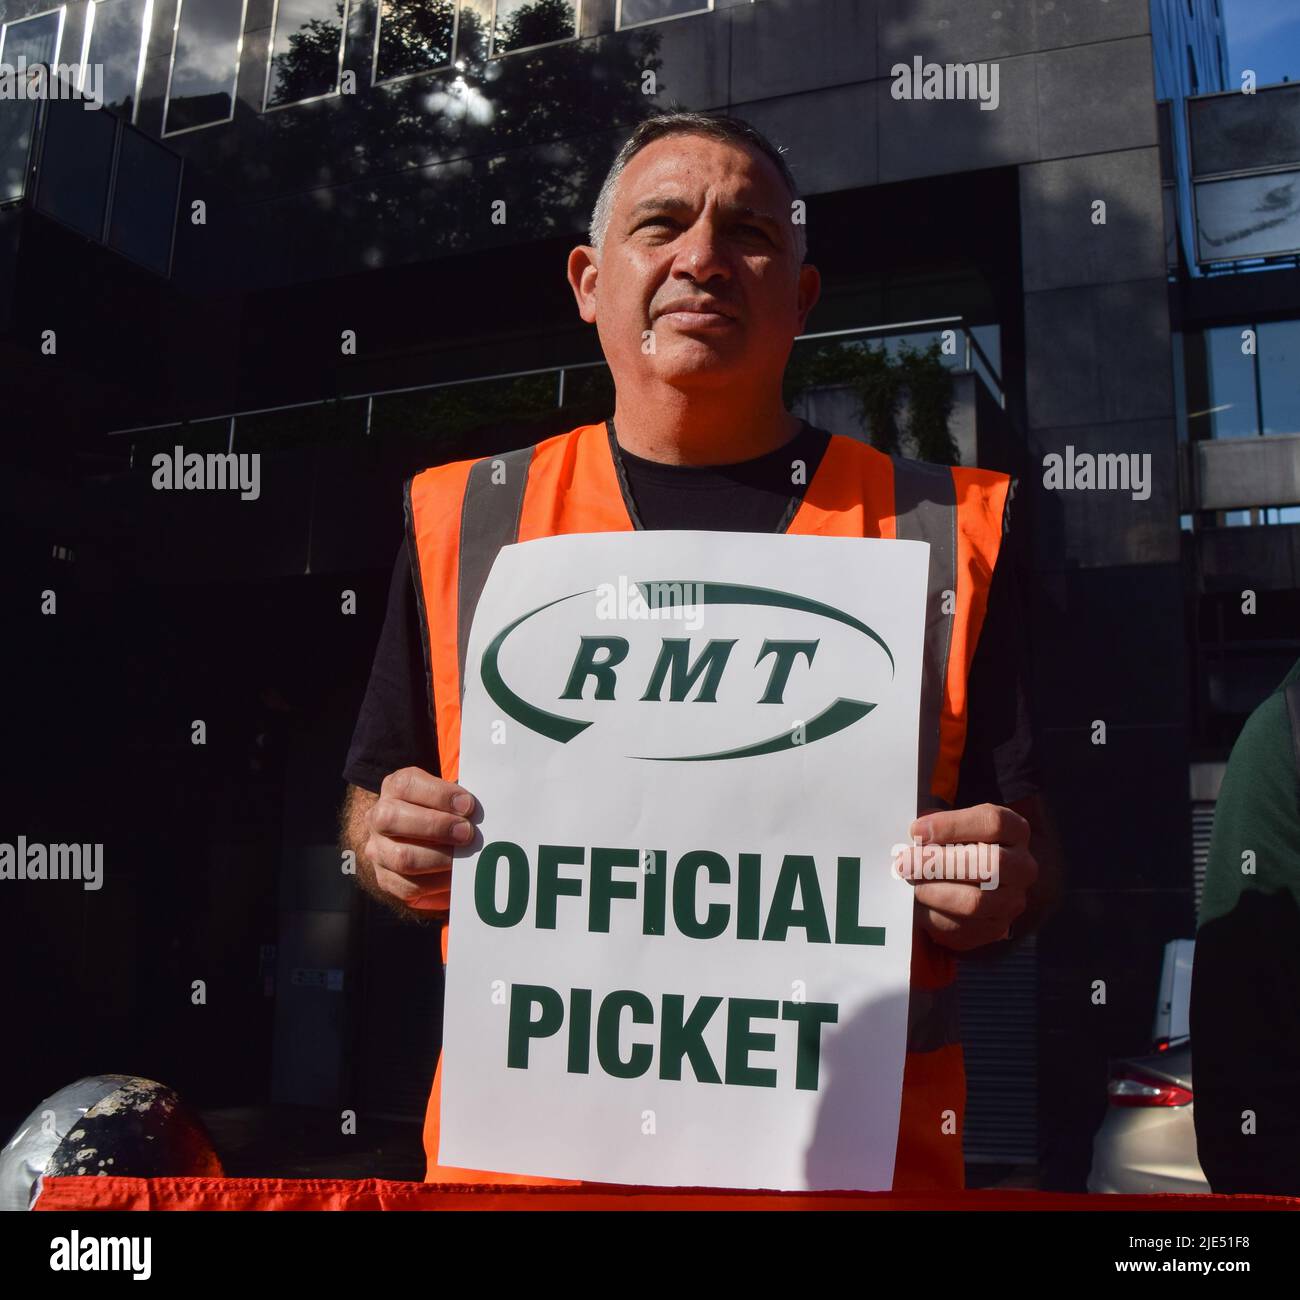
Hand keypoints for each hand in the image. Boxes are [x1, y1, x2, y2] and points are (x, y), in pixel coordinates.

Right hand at [364, 767, 477, 913]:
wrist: (418, 840)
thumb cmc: (443, 813)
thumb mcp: (447, 798)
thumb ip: (460, 801)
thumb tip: (482, 810)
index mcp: (394, 788)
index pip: (406, 785)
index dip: (439, 794)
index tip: (468, 805)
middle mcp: (378, 817)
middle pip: (392, 818)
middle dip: (436, 826)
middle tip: (467, 833)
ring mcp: (378, 850)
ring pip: (401, 857)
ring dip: (439, 858)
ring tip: (465, 857)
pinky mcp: (385, 880)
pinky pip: (409, 886)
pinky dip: (437, 883)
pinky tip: (456, 877)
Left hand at [904, 803, 1036, 952]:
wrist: (975, 880)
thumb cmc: (958, 843)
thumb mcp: (953, 825)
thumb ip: (937, 825)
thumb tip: (916, 834)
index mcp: (1015, 830)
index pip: (992, 823)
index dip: (951, 826)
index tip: (916, 831)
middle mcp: (1022, 866)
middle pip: (988, 864)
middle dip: (938, 863)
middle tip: (904, 862)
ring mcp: (1012, 900)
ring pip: (975, 901)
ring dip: (934, 892)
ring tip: (910, 882)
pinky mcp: (995, 927)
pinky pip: (963, 928)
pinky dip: (934, 916)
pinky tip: (916, 904)